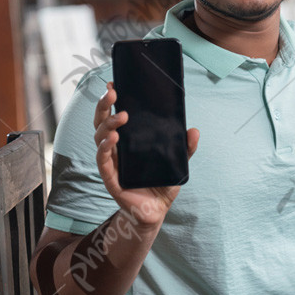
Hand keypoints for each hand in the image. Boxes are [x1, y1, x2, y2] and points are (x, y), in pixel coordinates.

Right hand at [93, 82, 199, 228]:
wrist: (157, 211)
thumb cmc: (162, 183)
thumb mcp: (178, 163)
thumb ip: (186, 148)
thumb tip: (194, 130)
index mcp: (128, 140)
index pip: (115, 115)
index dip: (111, 100)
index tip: (114, 83)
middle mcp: (116, 148)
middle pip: (102, 122)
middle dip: (105, 105)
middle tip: (114, 92)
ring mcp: (111, 162)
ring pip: (99, 138)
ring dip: (108, 125)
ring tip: (122, 117)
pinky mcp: (110, 177)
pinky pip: (102, 160)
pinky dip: (105, 148)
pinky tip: (113, 139)